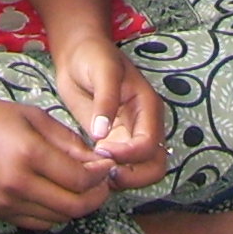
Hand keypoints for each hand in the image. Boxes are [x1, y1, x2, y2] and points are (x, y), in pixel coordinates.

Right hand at [0, 94, 110, 229]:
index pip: (78, 179)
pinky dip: (58, 213)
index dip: (100, 175)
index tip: (108, 165)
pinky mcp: (2, 211)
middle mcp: (19, 184)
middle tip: (103, 182)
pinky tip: (60, 194)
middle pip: (73, 205)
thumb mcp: (38, 117)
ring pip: (59, 217)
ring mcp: (8, 202)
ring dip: (78, 205)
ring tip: (84, 186)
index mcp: (29, 154)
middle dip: (96, 196)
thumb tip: (97, 161)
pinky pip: (41, 222)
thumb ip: (69, 141)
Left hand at [50, 35, 168, 190]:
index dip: (128, 155)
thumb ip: (105, 100)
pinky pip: (121, 167)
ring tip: (97, 172)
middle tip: (104, 173)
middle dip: (133, 176)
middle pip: (155, 166)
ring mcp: (130, 136)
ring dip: (124, 179)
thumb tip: (101, 134)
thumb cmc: (93, 55)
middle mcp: (144, 125)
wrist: (77, 54)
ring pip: (142, 172)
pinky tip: (91, 168)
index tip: (101, 149)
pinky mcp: (115, 142)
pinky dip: (110, 174)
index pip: (149, 144)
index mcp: (147, 107)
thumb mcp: (103, 70)